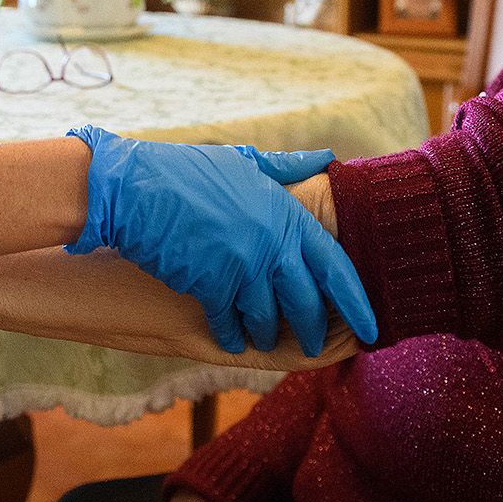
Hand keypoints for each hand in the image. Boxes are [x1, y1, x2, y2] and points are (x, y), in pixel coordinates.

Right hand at [66, 127, 373, 354]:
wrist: (132, 188)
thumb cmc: (185, 170)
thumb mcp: (243, 161)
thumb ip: (289, 167)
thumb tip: (328, 157)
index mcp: (285, 214)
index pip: (335, 266)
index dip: (356, 301)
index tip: (370, 328)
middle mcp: (270, 242)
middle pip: (306, 301)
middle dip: (311, 329)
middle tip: (311, 344)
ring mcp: (241, 265)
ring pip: (268, 317)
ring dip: (266, 333)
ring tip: (263, 339)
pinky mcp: (210, 284)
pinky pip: (230, 321)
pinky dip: (232, 333)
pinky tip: (230, 338)